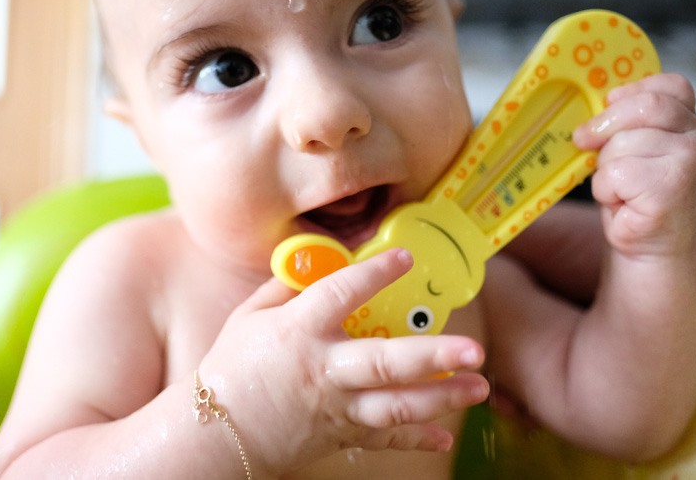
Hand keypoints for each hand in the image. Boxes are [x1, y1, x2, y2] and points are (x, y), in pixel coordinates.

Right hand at [198, 248, 487, 476]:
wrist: (216, 432)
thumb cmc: (232, 367)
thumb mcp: (250, 316)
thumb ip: (287, 287)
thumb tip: (321, 260)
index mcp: (298, 331)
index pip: (340, 294)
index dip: (373, 273)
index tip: (404, 257)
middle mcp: (323, 370)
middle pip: (384, 363)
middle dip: (432, 356)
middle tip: (473, 348)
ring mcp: (335, 407)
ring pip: (395, 405)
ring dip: (441, 397)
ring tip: (478, 386)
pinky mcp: (340, 433)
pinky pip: (383, 437)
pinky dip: (416, 438)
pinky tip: (444, 437)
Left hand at [572, 73, 695, 257]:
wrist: (651, 244)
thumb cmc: (635, 192)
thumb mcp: (630, 146)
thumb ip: (623, 122)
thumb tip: (587, 107)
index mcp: (689, 120)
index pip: (669, 85)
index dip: (632, 91)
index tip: (608, 104)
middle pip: (643, 107)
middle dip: (605, 124)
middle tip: (584, 140)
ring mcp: (690, 161)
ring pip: (622, 143)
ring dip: (605, 168)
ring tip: (619, 187)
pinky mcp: (672, 186)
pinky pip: (617, 172)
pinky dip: (606, 189)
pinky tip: (623, 202)